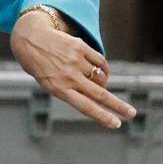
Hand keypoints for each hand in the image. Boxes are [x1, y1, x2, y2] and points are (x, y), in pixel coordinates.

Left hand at [10, 10, 137, 129]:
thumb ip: (71, 90)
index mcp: (59, 89)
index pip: (86, 107)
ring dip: (105, 84)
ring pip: (101, 78)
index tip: (116, 124)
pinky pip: (101, 61)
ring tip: (100, 84)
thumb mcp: (50, 83)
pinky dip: (105, 69)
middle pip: (100, 94)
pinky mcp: (80, 47)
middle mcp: (68, 76)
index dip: (103, 117)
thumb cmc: (40, 65)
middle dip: (118, 106)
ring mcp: (75, 61)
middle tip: (132, 113)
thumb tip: (101, 91)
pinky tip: (103, 72)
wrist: (30, 38)